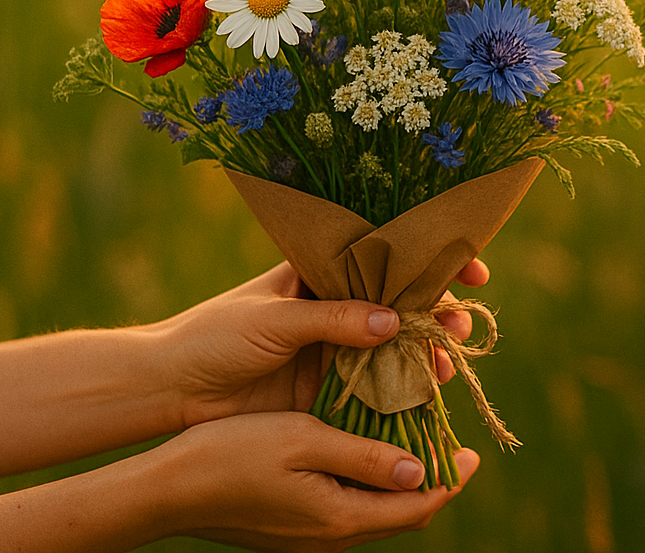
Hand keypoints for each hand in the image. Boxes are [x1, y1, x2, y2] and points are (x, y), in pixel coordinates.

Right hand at [151, 412, 478, 551]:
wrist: (167, 489)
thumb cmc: (234, 454)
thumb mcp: (306, 440)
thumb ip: (365, 457)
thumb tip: (419, 470)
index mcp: (341, 518)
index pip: (417, 506)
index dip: (449, 478)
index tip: (470, 451)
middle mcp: (329, 538)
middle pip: (400, 514)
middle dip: (431, 480)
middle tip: (448, 442)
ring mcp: (308, 539)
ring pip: (372, 512)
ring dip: (397, 480)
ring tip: (412, 439)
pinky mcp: (290, 530)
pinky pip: (345, 510)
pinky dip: (365, 483)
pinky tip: (362, 451)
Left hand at [155, 260, 490, 428]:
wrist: (173, 390)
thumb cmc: (215, 337)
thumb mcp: (274, 320)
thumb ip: (332, 320)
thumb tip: (393, 321)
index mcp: (320, 269)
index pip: (385, 251)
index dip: (430, 256)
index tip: (470, 268)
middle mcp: (336, 303)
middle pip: (402, 299)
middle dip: (439, 309)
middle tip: (460, 324)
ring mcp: (336, 345)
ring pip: (396, 344)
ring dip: (427, 351)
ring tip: (446, 365)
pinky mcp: (330, 385)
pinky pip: (377, 383)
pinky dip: (404, 388)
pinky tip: (427, 393)